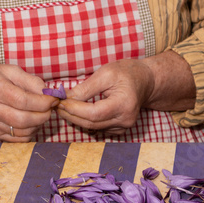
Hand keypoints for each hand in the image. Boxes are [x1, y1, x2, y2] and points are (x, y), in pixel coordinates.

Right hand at [0, 63, 58, 141]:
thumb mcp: (11, 70)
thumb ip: (31, 81)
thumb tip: (49, 94)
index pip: (23, 101)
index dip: (43, 102)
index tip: (54, 100)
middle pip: (23, 119)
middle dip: (43, 116)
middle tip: (50, 109)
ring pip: (22, 132)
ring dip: (38, 125)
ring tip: (41, 114)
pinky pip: (18, 139)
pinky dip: (30, 132)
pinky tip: (31, 122)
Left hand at [57, 51, 195, 134]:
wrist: (146, 81)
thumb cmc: (126, 72)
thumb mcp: (105, 73)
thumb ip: (85, 88)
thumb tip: (64, 97)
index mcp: (124, 104)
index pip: (93, 113)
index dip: (74, 109)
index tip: (59, 101)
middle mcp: (126, 119)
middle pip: (91, 123)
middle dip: (71, 115)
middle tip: (57, 105)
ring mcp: (124, 127)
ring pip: (92, 128)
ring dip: (75, 119)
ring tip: (63, 107)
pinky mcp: (120, 130)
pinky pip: (98, 128)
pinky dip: (85, 121)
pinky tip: (76, 113)